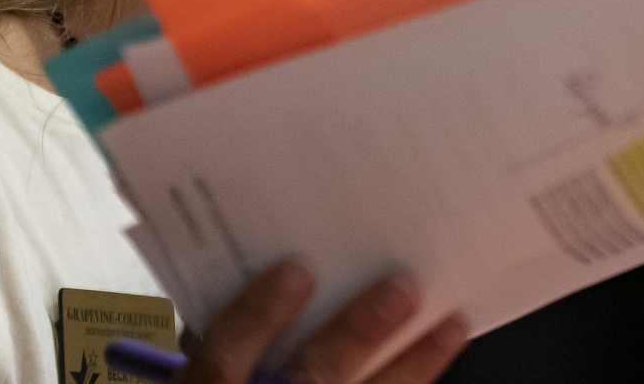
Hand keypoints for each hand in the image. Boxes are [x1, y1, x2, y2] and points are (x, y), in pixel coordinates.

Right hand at [180, 260, 467, 383]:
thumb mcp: (194, 374)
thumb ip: (221, 336)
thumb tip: (278, 272)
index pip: (224, 361)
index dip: (258, 315)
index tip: (296, 270)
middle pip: (309, 380)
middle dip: (357, 335)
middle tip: (402, 287)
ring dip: (411, 368)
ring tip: (449, 325)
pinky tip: (439, 359)